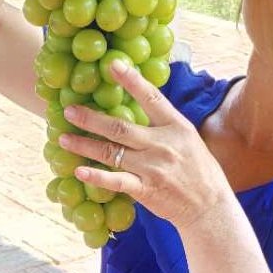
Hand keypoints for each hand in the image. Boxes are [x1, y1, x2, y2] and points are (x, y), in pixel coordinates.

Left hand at [57, 60, 228, 231]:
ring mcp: (153, 168)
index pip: (151, 98)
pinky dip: (96, 176)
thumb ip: (163, 126)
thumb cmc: (199, 171)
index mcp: (176, 127)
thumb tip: (139, 105)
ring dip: (84, 145)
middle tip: (68, 110)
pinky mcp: (146, 190)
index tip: (112, 64)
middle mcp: (163, 145)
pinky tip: (79, 170)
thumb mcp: (188, 140)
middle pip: (120, 128)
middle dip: (91, 118)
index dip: (131, 80)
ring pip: (111, 152)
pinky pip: (117, 181)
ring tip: (63, 138)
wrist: (210, 208)